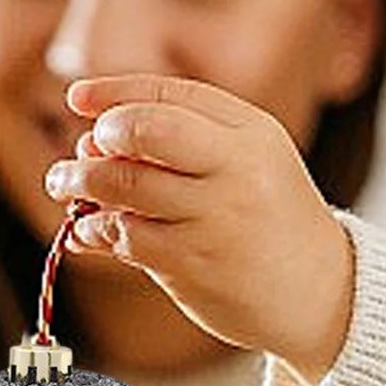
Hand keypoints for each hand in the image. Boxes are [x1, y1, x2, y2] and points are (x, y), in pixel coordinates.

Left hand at [44, 73, 354, 385]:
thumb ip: (183, 142)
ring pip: (126, 185)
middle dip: (101, 137)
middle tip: (79, 154)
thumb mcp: (249, 162)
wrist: (321, 293)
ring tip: (64, 184)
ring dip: (81, 182)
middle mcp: (235, 168)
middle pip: (147, 131)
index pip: (171, 94)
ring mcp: (214, 216)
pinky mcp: (193, 263)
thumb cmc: (271, 221)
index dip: (116, 92)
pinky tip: (84, 232)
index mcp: (251, 131)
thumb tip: (92, 138)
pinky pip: (125, 236)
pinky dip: (94, 230)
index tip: (77, 98)